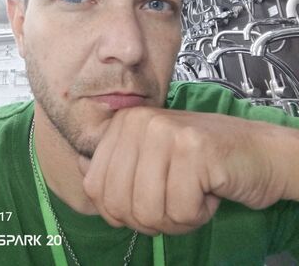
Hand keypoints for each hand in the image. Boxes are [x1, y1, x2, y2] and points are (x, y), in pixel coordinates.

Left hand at [79, 106, 286, 234]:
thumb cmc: (202, 163)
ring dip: (176, 217)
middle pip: (118, 203)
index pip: (94, 187)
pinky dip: (198, 213)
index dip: (121, 211)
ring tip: (194, 192)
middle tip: (177, 200)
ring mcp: (166, 131)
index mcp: (124, 123)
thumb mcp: (151, 159)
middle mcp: (140, 121)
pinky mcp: (193, 148)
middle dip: (150, 218)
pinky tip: (211, 189)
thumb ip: (115, 164)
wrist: (257, 152)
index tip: (151, 199)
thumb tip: (80, 169)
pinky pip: (180, 209)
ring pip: (147, 210)